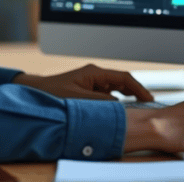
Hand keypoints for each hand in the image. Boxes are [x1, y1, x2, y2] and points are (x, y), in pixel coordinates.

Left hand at [13, 63, 154, 101]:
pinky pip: (108, 95)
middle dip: (136, 93)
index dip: (139, 88)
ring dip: (127, 97)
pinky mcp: (88, 90)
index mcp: (94, 72)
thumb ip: (100, 101)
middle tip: (148, 105)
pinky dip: (117, 101)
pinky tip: (121, 110)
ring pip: (116, 89)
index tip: (148, 98)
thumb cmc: (52, 93)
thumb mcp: (78, 99)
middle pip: (123, 82)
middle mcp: (95, 75)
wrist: (35, 92)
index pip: (124, 78)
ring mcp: (92, 82)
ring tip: (138, 108)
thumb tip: (118, 105)